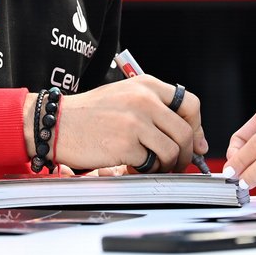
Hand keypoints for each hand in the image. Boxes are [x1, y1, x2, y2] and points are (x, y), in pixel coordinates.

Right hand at [46, 76, 206, 172]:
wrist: (58, 123)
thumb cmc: (91, 113)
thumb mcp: (126, 96)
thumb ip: (156, 110)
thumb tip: (193, 139)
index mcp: (147, 85)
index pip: (190, 104)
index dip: (197, 126)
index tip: (196, 142)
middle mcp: (145, 100)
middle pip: (185, 132)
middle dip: (185, 153)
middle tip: (177, 163)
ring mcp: (136, 122)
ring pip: (172, 151)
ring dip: (167, 165)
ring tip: (153, 165)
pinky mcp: (126, 144)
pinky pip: (151, 164)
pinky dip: (145, 169)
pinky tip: (132, 165)